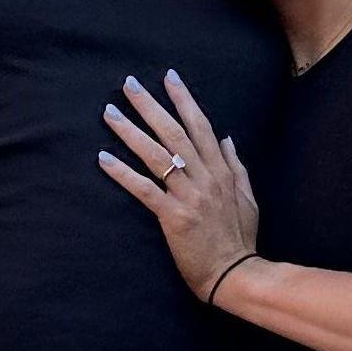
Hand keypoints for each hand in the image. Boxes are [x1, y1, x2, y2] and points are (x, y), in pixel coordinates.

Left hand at [100, 70, 259, 298]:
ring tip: (110, 113)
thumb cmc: (240, 239)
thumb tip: (226, 139)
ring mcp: (189, 196)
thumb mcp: (247, 198)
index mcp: (222, 171)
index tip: (168, 77)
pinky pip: (144, 189)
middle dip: (150, 105)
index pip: (200, 126)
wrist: (236, 273)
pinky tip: (104, 158)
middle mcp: (205, 177)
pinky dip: (123, 172)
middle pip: (174, 132)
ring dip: (130, 131)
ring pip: (156, 155)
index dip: (183, 99)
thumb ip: (236, 166)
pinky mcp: (173, 217)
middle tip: (128, 84)